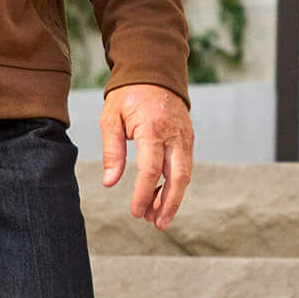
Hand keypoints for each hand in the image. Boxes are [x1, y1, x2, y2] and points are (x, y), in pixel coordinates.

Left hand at [99, 83, 193, 229]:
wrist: (154, 73)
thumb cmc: (128, 96)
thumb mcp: (111, 119)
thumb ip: (112, 151)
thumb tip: (110, 183)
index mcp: (153, 129)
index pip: (151, 169)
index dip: (144, 193)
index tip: (136, 212)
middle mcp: (174, 135)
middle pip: (177, 176)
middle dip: (168, 204)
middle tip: (156, 224)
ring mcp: (185, 137)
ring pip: (184, 174)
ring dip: (172, 198)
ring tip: (156, 217)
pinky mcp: (188, 139)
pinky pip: (185, 166)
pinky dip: (174, 184)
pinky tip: (160, 196)